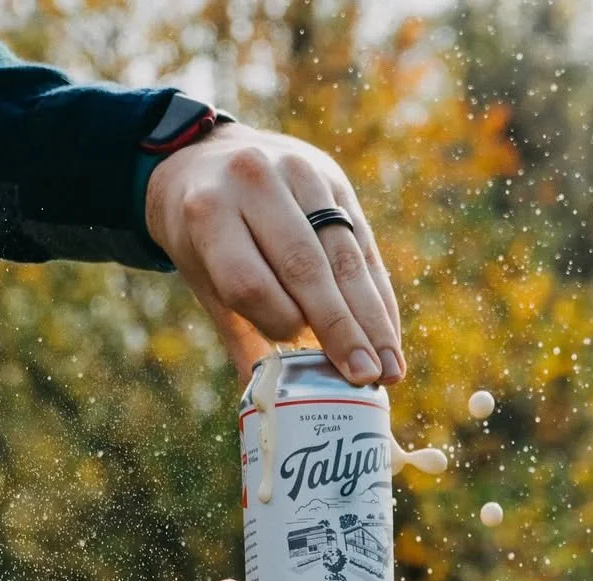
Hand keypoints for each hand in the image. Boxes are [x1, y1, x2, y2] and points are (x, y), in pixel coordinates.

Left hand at [144, 123, 404, 386]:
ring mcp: (299, 173)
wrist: (206, 159)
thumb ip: (239, 333)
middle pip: (306, 267)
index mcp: (208, 212)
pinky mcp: (334, 178)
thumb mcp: (203, 278)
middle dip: (341, 329)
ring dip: (372, 320)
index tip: (298, 352)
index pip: (248, 279)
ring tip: (389, 369)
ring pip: (344, 256)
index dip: (276, 320)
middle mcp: (255, 183)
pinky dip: (379, 297)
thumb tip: (272, 408)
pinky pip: (365, 244)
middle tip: (365, 378)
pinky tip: (389, 335)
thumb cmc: (204, 236)